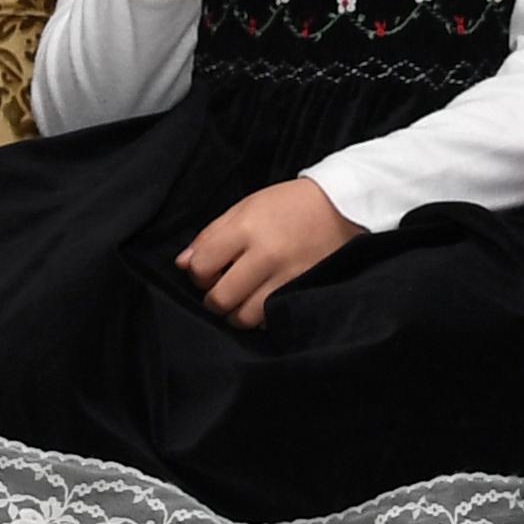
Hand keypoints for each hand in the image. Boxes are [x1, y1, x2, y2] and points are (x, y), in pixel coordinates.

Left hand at [178, 178, 359, 327]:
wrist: (340, 206)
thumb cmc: (288, 204)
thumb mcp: (246, 207)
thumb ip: (211, 235)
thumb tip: (182, 264)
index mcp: (246, 227)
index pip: (202, 266)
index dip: (197, 273)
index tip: (207, 269)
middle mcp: (265, 254)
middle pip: (220, 298)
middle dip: (213, 298)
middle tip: (221, 288)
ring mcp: (286, 276)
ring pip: (244, 317)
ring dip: (236, 313)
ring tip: (242, 298)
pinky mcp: (302, 291)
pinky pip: (270, 319)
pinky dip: (261, 317)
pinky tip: (263, 301)